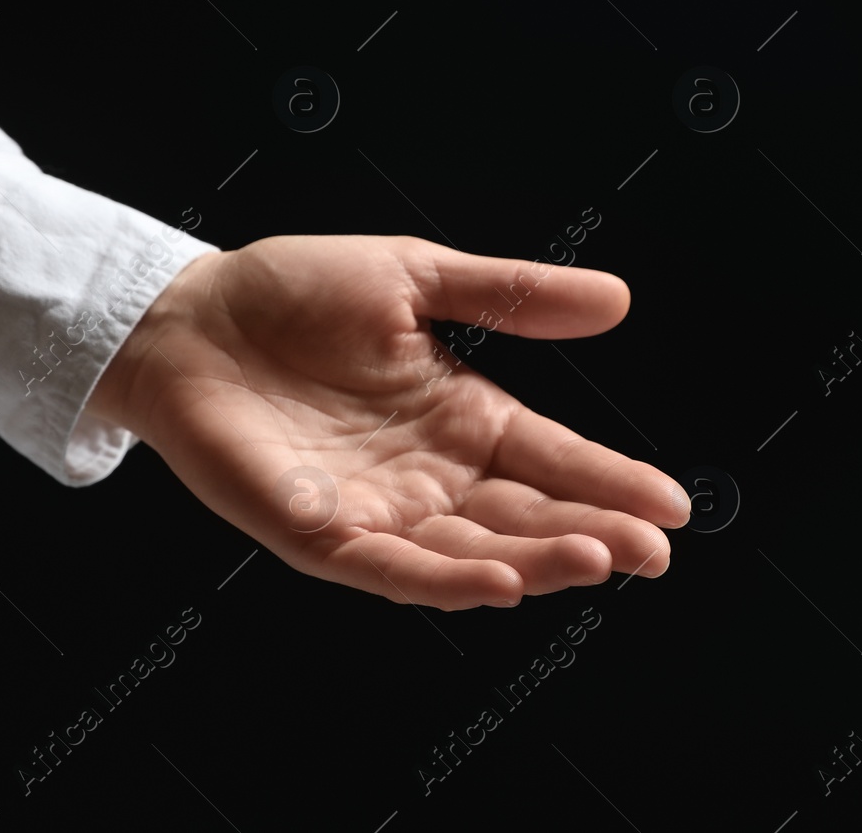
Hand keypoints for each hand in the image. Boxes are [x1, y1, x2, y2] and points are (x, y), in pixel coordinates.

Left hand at [85, 235, 688, 609]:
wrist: (188, 314)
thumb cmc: (294, 294)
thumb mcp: (419, 278)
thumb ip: (513, 296)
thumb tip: (618, 297)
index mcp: (461, 415)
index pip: (552, 458)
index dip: (611, 481)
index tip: (674, 504)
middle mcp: (430, 474)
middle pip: (524, 516)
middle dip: (590, 534)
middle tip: (653, 551)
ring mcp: (377, 509)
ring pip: (471, 552)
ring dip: (533, 560)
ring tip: (595, 559)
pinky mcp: (319, 532)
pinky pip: (391, 567)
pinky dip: (446, 580)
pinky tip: (502, 583)